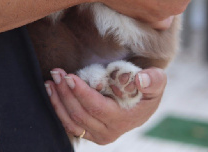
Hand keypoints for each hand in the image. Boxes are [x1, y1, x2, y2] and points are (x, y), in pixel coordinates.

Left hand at [45, 67, 165, 144]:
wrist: (143, 104)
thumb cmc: (148, 90)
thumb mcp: (157, 82)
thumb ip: (153, 79)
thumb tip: (141, 79)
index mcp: (123, 119)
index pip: (97, 108)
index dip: (82, 93)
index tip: (70, 76)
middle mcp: (108, 132)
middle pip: (80, 114)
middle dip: (65, 93)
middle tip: (56, 73)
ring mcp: (97, 134)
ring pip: (71, 121)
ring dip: (58, 101)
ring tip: (50, 81)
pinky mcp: (89, 132)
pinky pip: (69, 124)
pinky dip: (58, 109)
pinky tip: (51, 93)